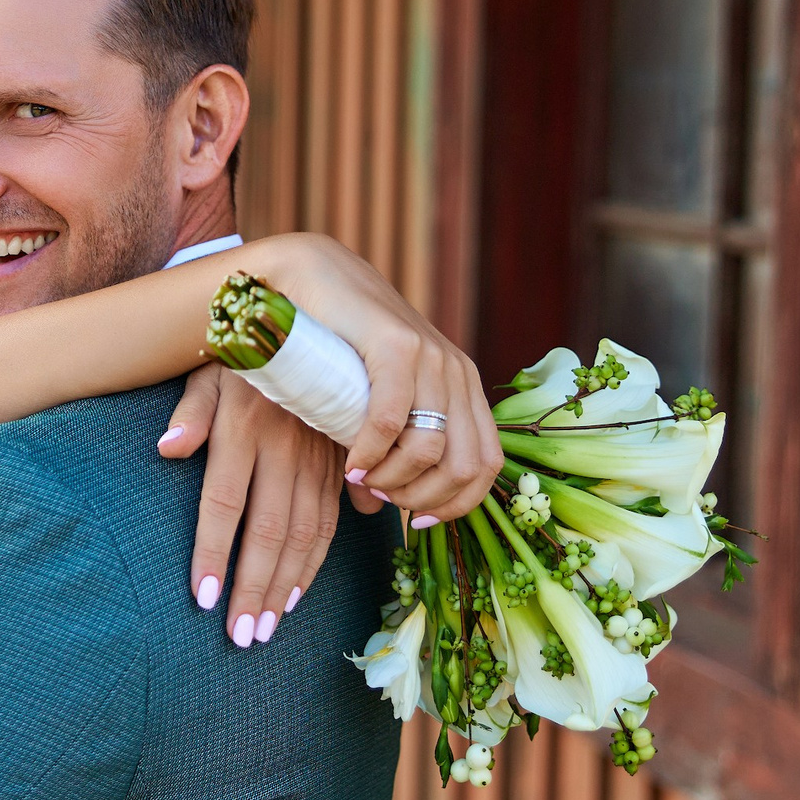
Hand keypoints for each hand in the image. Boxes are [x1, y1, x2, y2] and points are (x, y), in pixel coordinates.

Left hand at [164, 365, 341, 645]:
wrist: (308, 322)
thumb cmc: (240, 351)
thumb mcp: (207, 367)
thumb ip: (190, 410)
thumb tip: (167, 449)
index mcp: (244, 424)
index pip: (225, 502)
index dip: (213, 552)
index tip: (202, 599)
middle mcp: (283, 445)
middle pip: (268, 529)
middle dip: (253, 588)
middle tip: (239, 637)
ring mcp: (316, 455)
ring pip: (304, 533)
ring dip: (284, 585)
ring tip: (264, 629)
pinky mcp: (337, 462)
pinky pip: (331, 520)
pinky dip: (314, 562)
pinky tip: (296, 594)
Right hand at [234, 234, 501, 522]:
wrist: (311, 279)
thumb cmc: (336, 347)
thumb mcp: (371, 403)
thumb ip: (381, 451)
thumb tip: (371, 508)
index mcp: (464, 387)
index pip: (488, 465)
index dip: (458, 504)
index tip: (416, 520)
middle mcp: (458, 372)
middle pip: (466, 467)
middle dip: (424, 499)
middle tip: (383, 498)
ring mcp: (432, 356)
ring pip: (432, 449)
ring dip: (394, 481)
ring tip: (362, 480)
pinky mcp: (397, 345)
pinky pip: (393, 420)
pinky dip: (372, 454)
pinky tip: (352, 463)